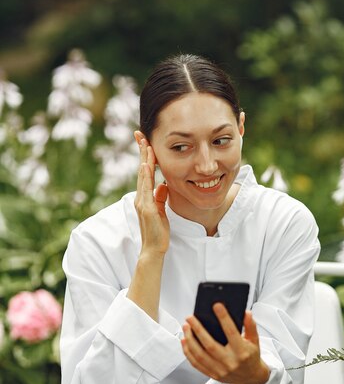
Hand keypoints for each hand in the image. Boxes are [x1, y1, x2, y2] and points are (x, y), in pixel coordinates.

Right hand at [134, 132, 169, 255]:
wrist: (154, 248)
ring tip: (146, 144)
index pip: (145, 172)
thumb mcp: (161, 210)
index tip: (145, 141)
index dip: (145, 156)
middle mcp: (140, 197)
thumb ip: (160, 197)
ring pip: (142, 177)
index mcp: (144, 197)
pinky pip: (146, 190)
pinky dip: (146, 177)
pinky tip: (147, 166)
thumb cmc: (158, 231)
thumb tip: (163, 185)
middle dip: (142, 152)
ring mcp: (142, 203)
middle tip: (141, 135)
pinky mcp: (146, 209)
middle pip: (141, 170)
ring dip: (144, 160)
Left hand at [181, 304, 269, 383]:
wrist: (250, 377)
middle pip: (210, 345)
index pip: (231, 332)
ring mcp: (220, 370)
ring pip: (200, 355)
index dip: (224, 318)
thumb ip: (251, 326)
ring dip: (190, 340)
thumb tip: (246, 313)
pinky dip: (188, 352)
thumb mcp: (255, 340)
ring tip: (186, 327)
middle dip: (198, 329)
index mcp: (242, 352)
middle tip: (191, 318)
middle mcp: (230, 362)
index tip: (217, 306)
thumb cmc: (251, 356)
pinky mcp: (212, 375)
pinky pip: (196, 364)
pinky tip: (184, 341)